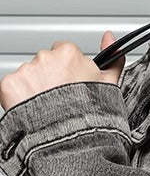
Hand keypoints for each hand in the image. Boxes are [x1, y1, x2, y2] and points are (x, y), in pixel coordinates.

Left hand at [0, 30, 124, 111]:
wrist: (69, 138)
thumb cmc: (91, 114)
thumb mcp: (110, 85)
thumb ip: (113, 57)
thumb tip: (110, 37)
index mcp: (69, 53)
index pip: (66, 52)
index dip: (71, 69)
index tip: (74, 83)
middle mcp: (45, 57)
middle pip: (47, 62)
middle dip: (53, 77)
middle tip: (63, 97)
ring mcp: (26, 71)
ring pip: (30, 75)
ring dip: (37, 87)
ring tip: (50, 106)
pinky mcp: (9, 85)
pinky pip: (15, 87)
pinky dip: (22, 97)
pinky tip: (37, 108)